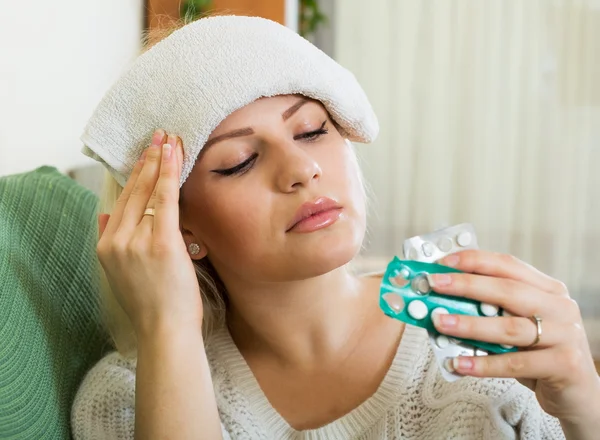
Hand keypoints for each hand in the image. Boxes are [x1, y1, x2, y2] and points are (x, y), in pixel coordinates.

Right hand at [97, 129, 202, 335]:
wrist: (164, 331)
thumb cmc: (152, 305)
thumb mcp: (121, 274)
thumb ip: (111, 243)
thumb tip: (105, 217)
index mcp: (107, 246)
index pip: (122, 201)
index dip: (135, 175)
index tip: (145, 155)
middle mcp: (117, 239)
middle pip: (134, 191)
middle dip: (147, 160)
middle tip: (158, 136)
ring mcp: (137, 240)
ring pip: (149, 192)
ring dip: (160, 161)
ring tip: (169, 140)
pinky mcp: (160, 242)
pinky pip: (165, 200)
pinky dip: (169, 174)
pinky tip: (174, 154)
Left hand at [427, 250, 599, 423]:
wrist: (579, 395)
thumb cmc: (539, 355)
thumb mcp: (519, 326)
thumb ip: (492, 312)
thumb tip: (443, 302)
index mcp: (548, 289)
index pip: (509, 265)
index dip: (475, 261)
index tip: (445, 261)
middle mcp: (560, 307)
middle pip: (508, 291)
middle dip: (467, 285)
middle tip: (435, 284)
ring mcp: (565, 335)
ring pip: (510, 327)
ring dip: (470, 324)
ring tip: (439, 322)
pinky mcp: (565, 364)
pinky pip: (516, 363)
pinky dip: (484, 364)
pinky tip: (459, 363)